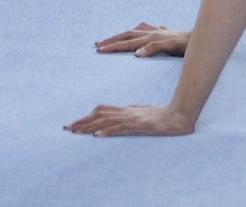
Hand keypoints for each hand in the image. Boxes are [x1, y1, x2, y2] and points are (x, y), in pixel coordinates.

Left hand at [67, 102, 195, 137]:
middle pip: (100, 115)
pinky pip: (120, 128)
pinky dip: (107, 130)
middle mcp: (127, 112)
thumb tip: (124, 111)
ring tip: (76, 131)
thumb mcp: (144, 114)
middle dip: (82, 122)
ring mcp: (132, 118)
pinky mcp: (138, 125)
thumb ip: (133, 112)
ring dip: (89, 126)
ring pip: (106, 120)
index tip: (73, 124)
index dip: (87, 116)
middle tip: (67, 127)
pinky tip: (97, 135)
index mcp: (127, 110)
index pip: (102, 110)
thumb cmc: (163, 115)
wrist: (179, 115)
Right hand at [95, 23, 188, 58]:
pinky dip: (135, 33)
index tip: (99, 50)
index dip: (113, 46)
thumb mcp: (171, 47)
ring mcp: (157, 31)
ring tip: (111, 40)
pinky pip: (144, 31)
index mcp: (151, 37)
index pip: (127, 43)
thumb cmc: (186, 45)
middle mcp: (152, 32)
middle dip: (112, 40)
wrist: (199, 37)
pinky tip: (136, 35)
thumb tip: (137, 54)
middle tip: (98, 45)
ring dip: (121, 36)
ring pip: (134, 32)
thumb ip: (154, 48)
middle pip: (127, 36)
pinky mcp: (163, 32)